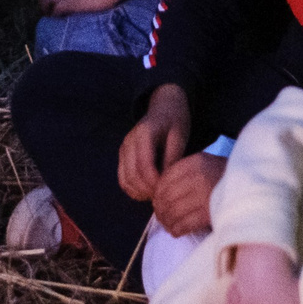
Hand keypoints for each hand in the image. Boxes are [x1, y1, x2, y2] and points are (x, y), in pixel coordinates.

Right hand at [117, 85, 192, 201]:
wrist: (164, 107)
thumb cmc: (175, 121)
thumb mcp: (179, 136)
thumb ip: (173, 158)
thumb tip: (166, 182)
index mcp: (144, 134)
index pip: (144, 164)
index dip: (154, 181)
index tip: (167, 189)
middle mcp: (129, 142)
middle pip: (132, 175)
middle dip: (148, 190)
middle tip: (164, 196)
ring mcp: (123, 149)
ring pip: (125, 180)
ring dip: (139, 192)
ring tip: (157, 195)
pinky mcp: (123, 156)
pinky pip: (123, 179)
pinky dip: (133, 189)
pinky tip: (148, 192)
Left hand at [151, 150, 225, 236]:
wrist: (253, 185)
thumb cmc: (225, 176)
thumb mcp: (204, 163)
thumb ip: (183, 172)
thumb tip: (159, 192)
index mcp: (194, 163)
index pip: (165, 179)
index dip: (157, 193)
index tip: (158, 201)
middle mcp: (197, 177)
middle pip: (166, 197)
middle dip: (160, 210)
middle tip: (161, 216)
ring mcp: (203, 195)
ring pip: (172, 212)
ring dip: (166, 222)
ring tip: (168, 225)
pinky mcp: (208, 213)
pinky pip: (184, 224)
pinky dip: (176, 230)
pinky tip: (176, 231)